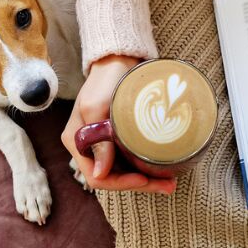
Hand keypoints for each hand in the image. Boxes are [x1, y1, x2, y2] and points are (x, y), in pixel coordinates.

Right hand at [61, 54, 176, 193]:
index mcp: (76, 141)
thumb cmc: (105, 80)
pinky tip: (162, 170)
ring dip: (146, 179)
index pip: (96, 176)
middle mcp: (87, 147)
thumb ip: (98, 140)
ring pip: (123, 173)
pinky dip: (145, 168)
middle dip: (140, 184)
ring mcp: (102, 145)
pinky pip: (129, 161)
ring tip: (170, 182)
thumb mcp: (98, 107)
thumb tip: (100, 173)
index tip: (143, 178)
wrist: (117, 61)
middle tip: (168, 186)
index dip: (120, 183)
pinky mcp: (116, 140)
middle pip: (112, 178)